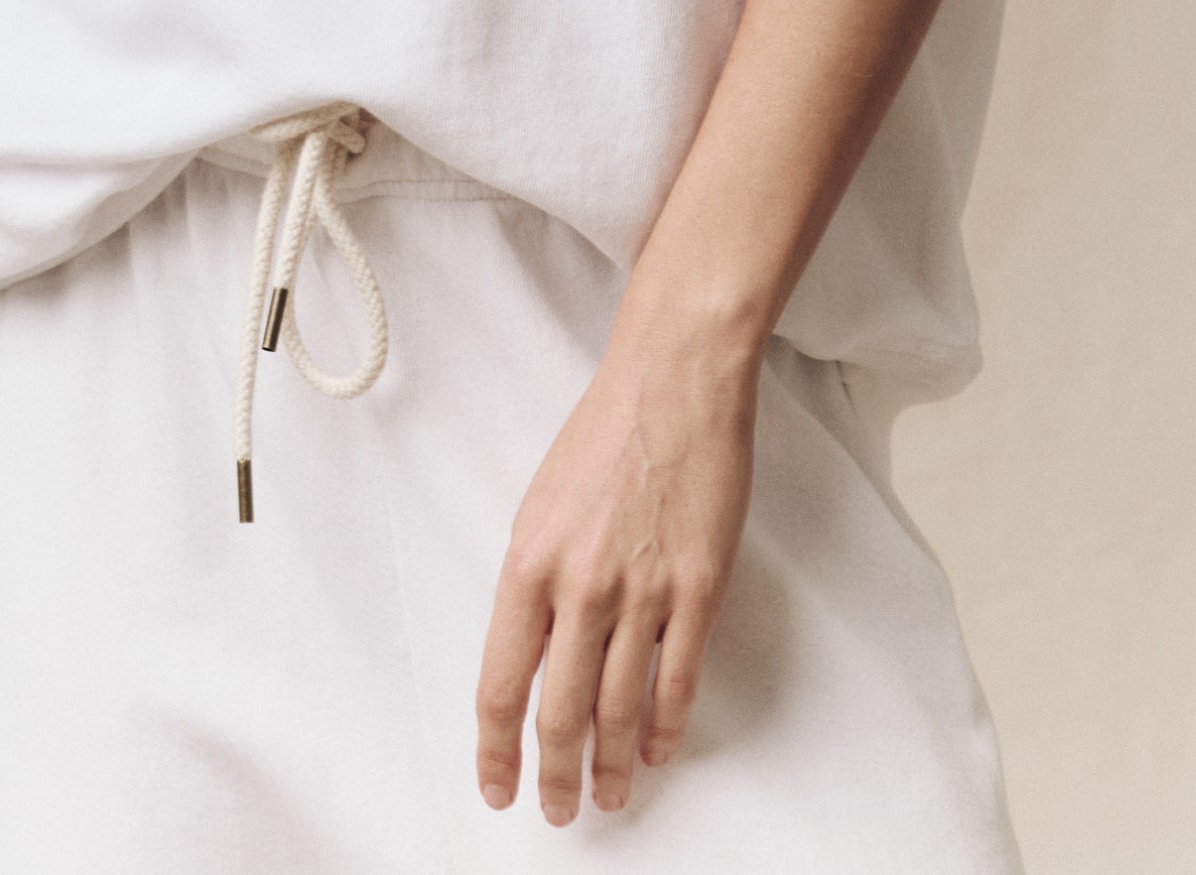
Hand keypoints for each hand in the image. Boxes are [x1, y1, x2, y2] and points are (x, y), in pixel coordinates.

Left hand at [472, 314, 758, 823]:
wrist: (673, 383)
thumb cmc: (604, 436)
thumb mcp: (539, 509)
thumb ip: (534, 585)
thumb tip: (533, 653)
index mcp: (527, 566)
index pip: (500, 685)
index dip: (497, 750)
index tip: (499, 787)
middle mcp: (579, 587)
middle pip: (561, 712)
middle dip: (557, 775)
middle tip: (559, 811)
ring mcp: (643, 591)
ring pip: (621, 707)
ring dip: (614, 764)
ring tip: (610, 796)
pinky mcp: (699, 587)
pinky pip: (678, 677)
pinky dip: (665, 725)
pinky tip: (657, 751)